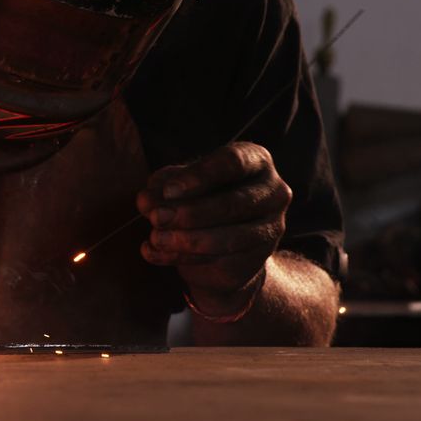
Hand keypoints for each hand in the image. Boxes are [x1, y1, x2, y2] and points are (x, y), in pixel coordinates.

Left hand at [135, 141, 291, 310]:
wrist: (218, 243)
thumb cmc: (197, 198)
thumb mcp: (178, 185)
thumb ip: (163, 187)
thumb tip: (147, 199)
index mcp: (255, 160)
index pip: (233, 162)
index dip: (199, 177)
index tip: (169, 191)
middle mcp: (273, 191)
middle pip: (232, 203)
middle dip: (189, 212)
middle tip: (156, 217)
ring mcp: (272, 227)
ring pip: (229, 237)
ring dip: (186, 240)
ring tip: (154, 238)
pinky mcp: (259, 258)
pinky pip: (221, 260)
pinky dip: (181, 257)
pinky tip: (153, 253)